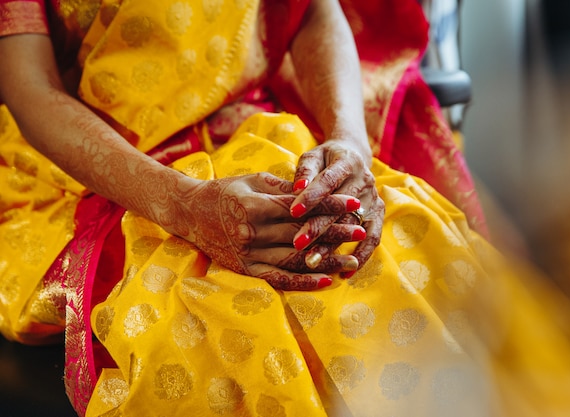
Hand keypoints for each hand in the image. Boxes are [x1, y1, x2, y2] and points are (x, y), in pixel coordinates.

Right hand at [176, 173, 366, 289]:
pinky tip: (325, 281)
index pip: (301, 207)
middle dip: (334, 232)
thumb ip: (284, 188)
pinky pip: (278, 278)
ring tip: (352, 261)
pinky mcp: (245, 270)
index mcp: (255, 206)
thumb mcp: (253, 180)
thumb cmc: (224, 191)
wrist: (189, 213)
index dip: (329, 205)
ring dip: (326, 261)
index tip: (354, 203)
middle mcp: (252, 233)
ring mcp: (248, 255)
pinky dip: (303, 282)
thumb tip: (318, 192)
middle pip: (302, 234)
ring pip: (295, 260)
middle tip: (361, 230)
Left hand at [289, 139, 384, 275]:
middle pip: (341, 208)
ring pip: (353, 226)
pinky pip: (373, 238)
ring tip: (312, 262)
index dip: (312, 196)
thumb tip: (297, 188)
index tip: (293, 211)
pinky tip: (344, 273)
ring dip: (333, 246)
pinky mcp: (378, 213)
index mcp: (347, 162)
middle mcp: (365, 180)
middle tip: (298, 244)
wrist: (352, 157)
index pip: (329, 181)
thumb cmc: (325, 159)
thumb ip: (305, 171)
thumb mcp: (313, 156)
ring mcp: (374, 198)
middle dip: (318, 227)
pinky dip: (360, 256)